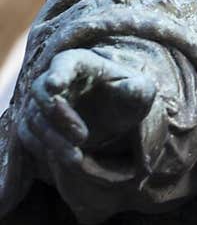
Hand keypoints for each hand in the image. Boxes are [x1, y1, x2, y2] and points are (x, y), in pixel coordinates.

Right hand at [19, 48, 156, 199]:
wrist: (115, 115)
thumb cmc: (127, 96)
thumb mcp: (140, 91)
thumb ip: (138, 89)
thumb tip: (132, 87)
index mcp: (80, 63)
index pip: (64, 63)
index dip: (58, 73)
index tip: (55, 84)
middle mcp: (55, 79)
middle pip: (41, 92)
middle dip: (58, 116)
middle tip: (82, 137)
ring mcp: (42, 102)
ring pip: (34, 118)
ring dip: (53, 140)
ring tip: (77, 159)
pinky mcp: (37, 123)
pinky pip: (28, 135)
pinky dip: (43, 149)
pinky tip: (65, 161)